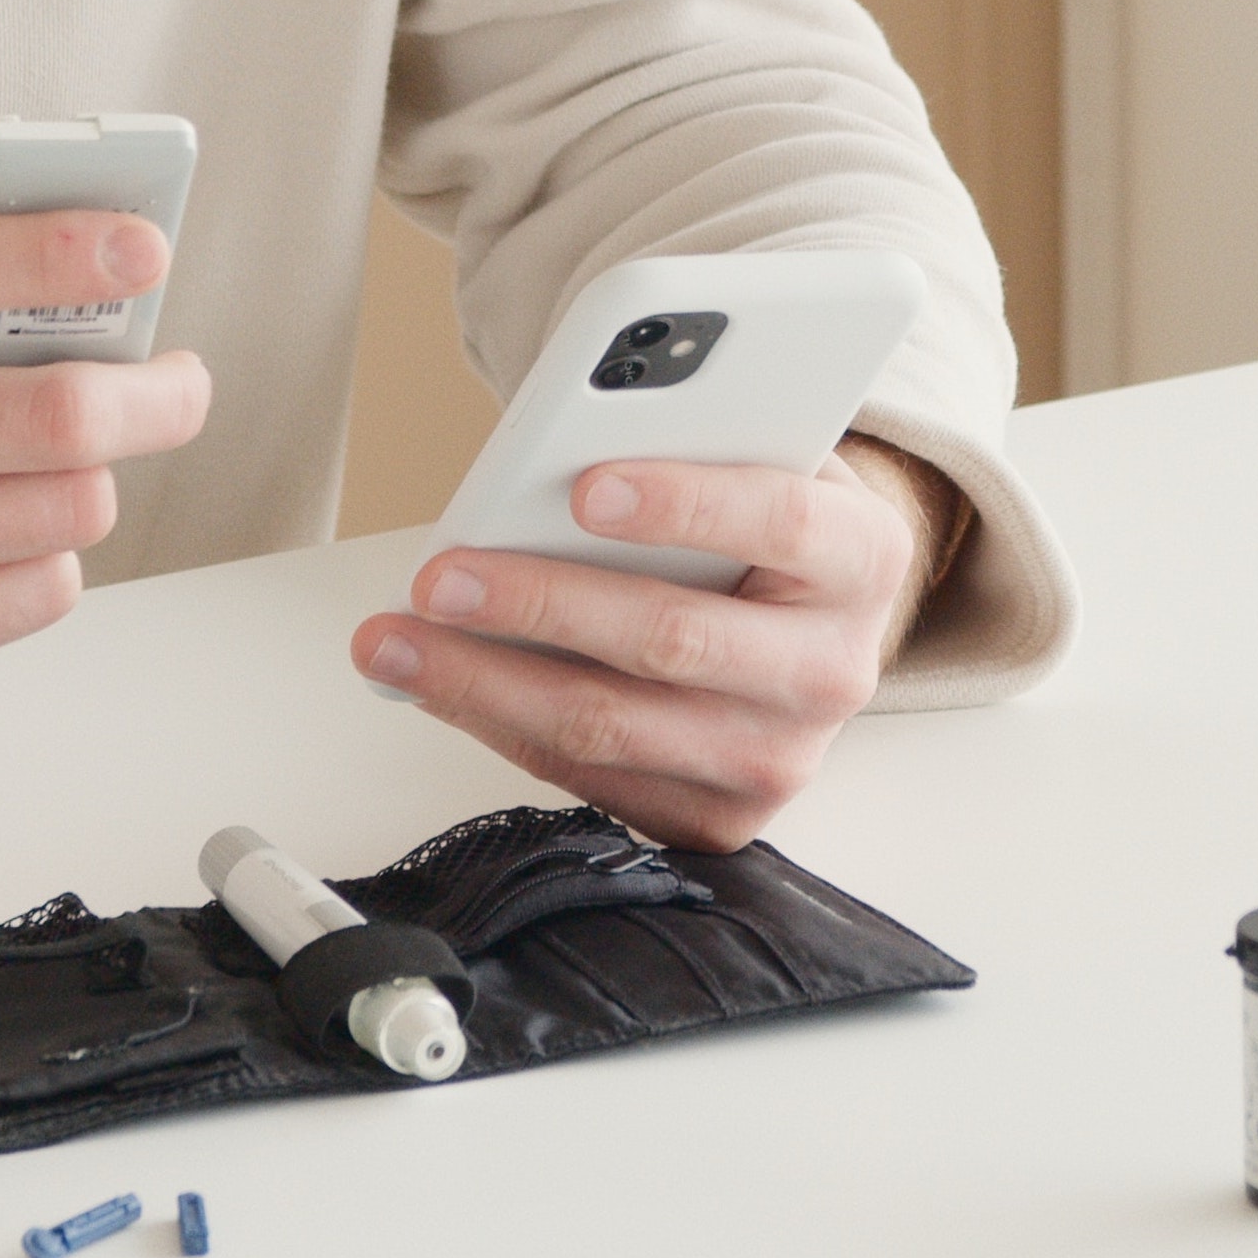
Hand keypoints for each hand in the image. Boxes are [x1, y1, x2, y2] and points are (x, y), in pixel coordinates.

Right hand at [0, 200, 213, 744]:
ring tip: (46, 456)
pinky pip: (41, 591)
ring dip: (87, 474)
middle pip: (59, 415)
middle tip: (176, 381)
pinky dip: (43, 551)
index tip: (145, 246)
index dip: (65, 251)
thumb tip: (65, 239)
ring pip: (71, 507)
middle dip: (157, 393)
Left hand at [348, 438, 952, 851]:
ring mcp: (780, 757)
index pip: (783, 521)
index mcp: (863, 557)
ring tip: (395, 642)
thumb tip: (563, 449)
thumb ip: (692, 439)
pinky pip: (590, 776)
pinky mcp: (721, 818)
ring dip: (483, 682)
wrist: (804, 622)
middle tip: (441, 577)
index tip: (583, 486)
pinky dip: (499, 725)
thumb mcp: (753, 456)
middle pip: (672, 640)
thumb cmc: (755, 523)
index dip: (685, 504)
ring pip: (612, 725)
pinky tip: (436, 684)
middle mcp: (834, 669)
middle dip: (539, 605)